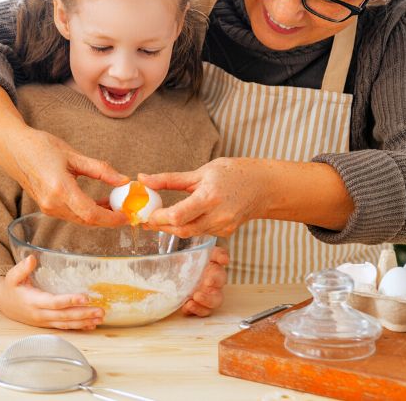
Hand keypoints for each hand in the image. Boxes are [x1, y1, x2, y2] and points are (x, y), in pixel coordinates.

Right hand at [0, 255, 103, 329]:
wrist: (4, 304)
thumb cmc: (11, 288)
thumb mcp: (12, 276)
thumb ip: (22, 268)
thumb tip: (32, 258)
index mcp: (33, 301)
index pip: (55, 302)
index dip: (70, 300)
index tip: (85, 297)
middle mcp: (40, 314)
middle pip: (65, 316)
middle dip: (83, 314)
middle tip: (101, 311)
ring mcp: (45, 321)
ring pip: (66, 324)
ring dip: (84, 322)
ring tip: (100, 318)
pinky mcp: (48, 324)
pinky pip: (65, 327)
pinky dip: (78, 327)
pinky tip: (90, 325)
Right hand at [6, 127, 128, 226]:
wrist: (14, 148)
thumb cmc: (40, 147)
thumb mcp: (73, 155)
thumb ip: (100, 170)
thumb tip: (123, 180)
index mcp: (59, 189)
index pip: (90, 214)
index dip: (111, 218)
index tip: (127, 216)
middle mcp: (52, 203)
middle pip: (86, 221)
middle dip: (108, 219)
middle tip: (126, 209)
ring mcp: (48, 208)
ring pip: (80, 220)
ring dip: (98, 216)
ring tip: (114, 203)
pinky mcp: (47, 207)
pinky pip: (72, 215)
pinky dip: (87, 212)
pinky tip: (98, 202)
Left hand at [139, 158, 268, 237]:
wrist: (262, 186)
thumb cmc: (231, 174)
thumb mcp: (199, 172)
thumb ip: (169, 179)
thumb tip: (143, 179)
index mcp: (209, 197)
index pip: (178, 216)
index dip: (159, 218)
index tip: (147, 213)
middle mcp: (218, 216)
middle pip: (182, 230)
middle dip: (162, 226)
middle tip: (148, 219)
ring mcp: (223, 227)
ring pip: (191, 233)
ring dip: (174, 227)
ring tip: (161, 216)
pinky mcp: (226, 233)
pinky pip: (201, 232)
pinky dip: (189, 226)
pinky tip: (184, 217)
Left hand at [180, 246, 228, 316]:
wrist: (167, 278)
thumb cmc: (176, 265)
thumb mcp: (177, 252)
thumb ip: (180, 247)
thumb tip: (184, 245)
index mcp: (209, 261)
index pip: (219, 255)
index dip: (222, 257)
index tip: (223, 260)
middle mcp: (212, 277)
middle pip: (221, 279)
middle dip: (216, 280)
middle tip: (207, 281)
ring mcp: (208, 293)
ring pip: (216, 299)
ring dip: (208, 299)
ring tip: (196, 297)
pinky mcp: (200, 305)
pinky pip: (204, 311)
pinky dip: (197, 309)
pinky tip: (188, 306)